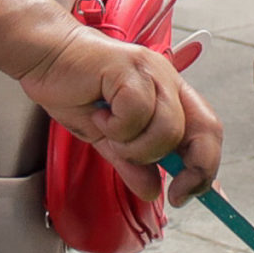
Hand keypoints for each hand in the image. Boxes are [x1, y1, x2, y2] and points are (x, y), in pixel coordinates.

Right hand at [17, 25, 223, 202]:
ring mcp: (152, 72)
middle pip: (205, 129)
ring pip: (169, 129)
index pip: (207, 131)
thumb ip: (131, 162)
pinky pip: (137, 114)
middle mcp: (167, 80)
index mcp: (169, 94)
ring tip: (111, 133)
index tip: (189, 194)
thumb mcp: (107, 137)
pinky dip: (116, 126)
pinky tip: (99, 114)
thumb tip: (152, 190)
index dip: (207, 167)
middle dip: (193, 168)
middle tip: (172, 189)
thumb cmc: (75, 87)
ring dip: (138, 146)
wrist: (46, 57)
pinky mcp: (130, 68)